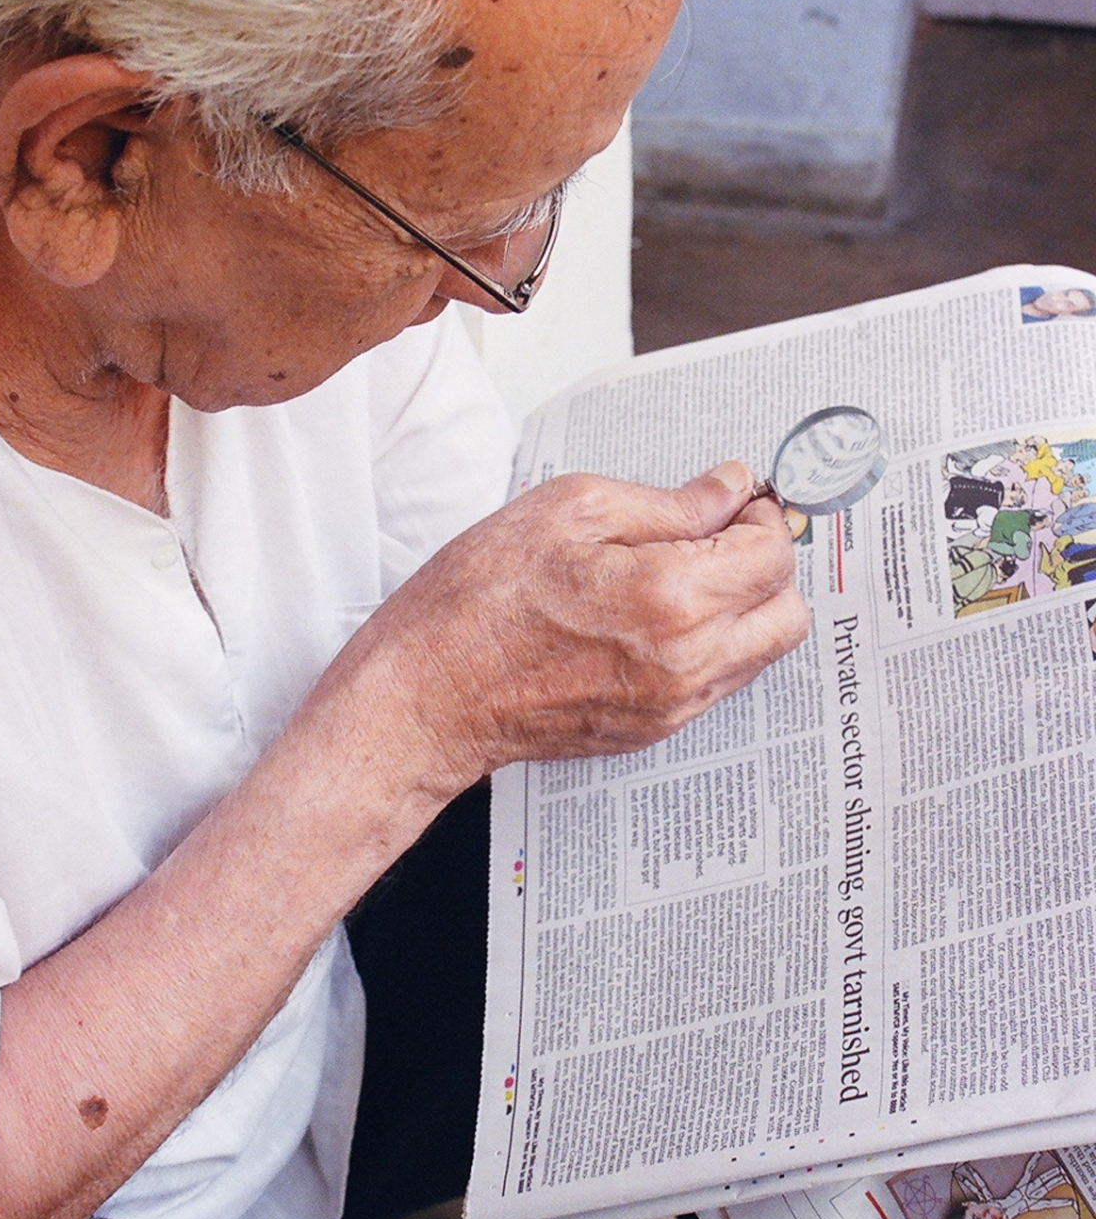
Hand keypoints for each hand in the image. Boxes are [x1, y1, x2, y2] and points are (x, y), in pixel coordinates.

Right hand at [316, 461, 808, 797]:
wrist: (430, 694)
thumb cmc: (479, 600)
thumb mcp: (571, 510)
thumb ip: (668, 501)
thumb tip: (728, 489)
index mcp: (672, 598)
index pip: (772, 553)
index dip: (761, 514)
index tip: (733, 498)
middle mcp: (688, 662)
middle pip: (788, 611)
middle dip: (766, 562)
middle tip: (719, 533)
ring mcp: (675, 705)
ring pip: (762, 651)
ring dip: (743, 605)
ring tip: (683, 571)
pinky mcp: (655, 729)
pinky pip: (720, 679)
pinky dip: (711, 641)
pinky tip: (655, 613)